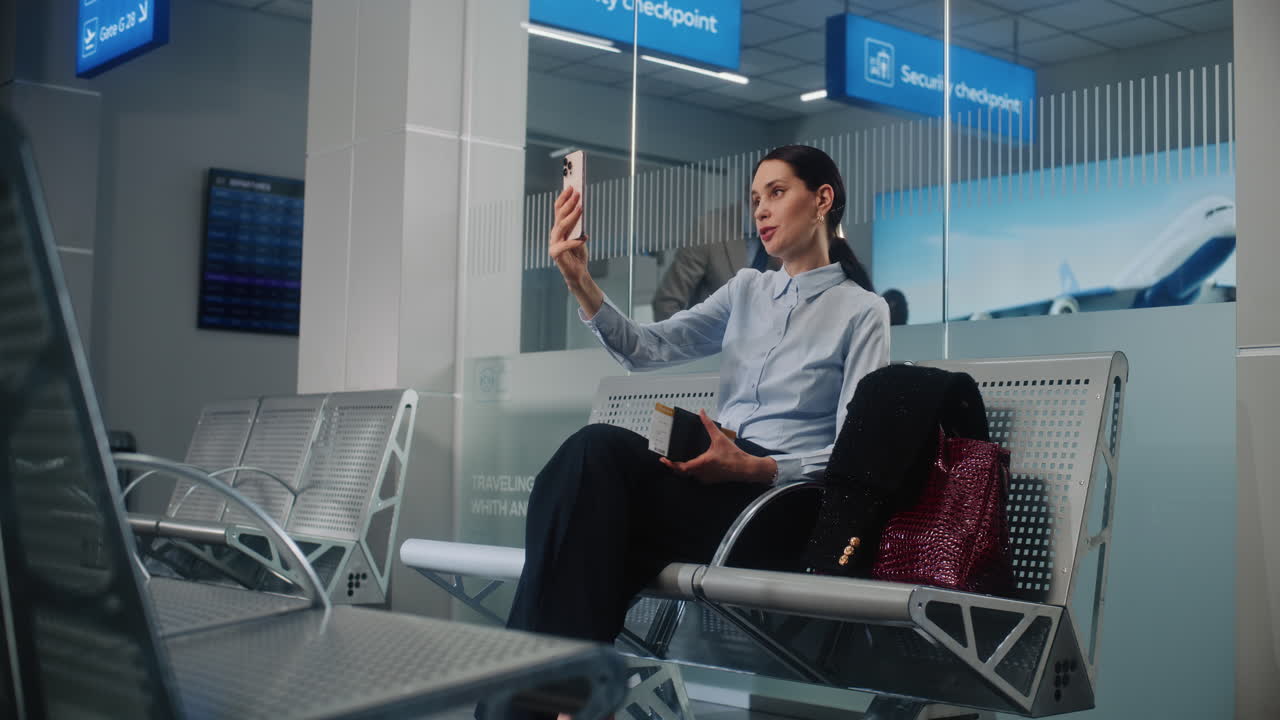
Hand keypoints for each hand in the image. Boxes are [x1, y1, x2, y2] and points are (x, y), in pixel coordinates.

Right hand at [549, 186, 587, 287]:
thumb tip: (580, 207)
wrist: (578, 273)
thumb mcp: (579, 235)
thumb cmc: (578, 254)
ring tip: (580, 208)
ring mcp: (554, 244)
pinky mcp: (556, 254)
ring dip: (572, 216)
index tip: (571, 186)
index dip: (564, 197)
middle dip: (569, 203)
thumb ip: (578, 224)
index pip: (558, 209)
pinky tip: (584, 237)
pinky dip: (575, 241)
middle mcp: (555, 234)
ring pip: (561, 226)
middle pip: (559, 215)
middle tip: (577, 193)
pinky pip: (565, 244)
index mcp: (559, 228)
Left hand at [659, 410, 776, 483]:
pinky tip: (694, 465)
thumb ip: (708, 424)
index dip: (670, 464)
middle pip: (682, 472)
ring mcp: (706, 478)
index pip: (681, 467)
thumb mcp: (719, 437)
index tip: (664, 460)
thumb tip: (702, 412)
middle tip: (668, 459)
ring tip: (678, 461)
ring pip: (690, 475)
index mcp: (701, 463)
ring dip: (684, 470)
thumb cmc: (733, 455)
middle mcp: (701, 473)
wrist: (745, 468)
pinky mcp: (711, 481)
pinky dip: (693, 472)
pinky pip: (698, 477)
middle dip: (675, 466)